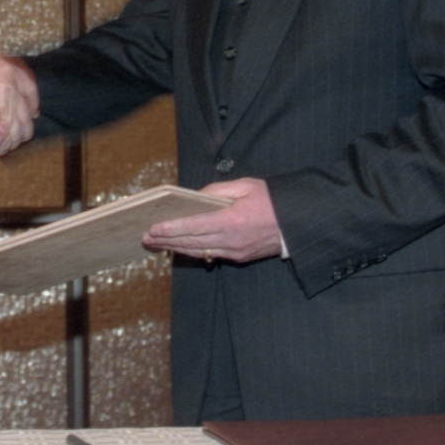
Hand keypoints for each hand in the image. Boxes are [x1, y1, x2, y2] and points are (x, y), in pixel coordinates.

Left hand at [142, 178, 282, 262]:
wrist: (298, 223)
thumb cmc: (272, 200)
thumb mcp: (245, 186)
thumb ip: (217, 191)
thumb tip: (195, 197)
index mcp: (231, 220)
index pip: (193, 226)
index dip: (170, 229)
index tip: (152, 229)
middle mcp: (231, 240)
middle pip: (191, 242)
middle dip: (166, 240)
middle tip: (146, 238)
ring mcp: (235, 252)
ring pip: (198, 251)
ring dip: (176, 248)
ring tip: (158, 244)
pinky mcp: (240, 258)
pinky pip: (211, 255)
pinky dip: (194, 251)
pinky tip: (181, 248)